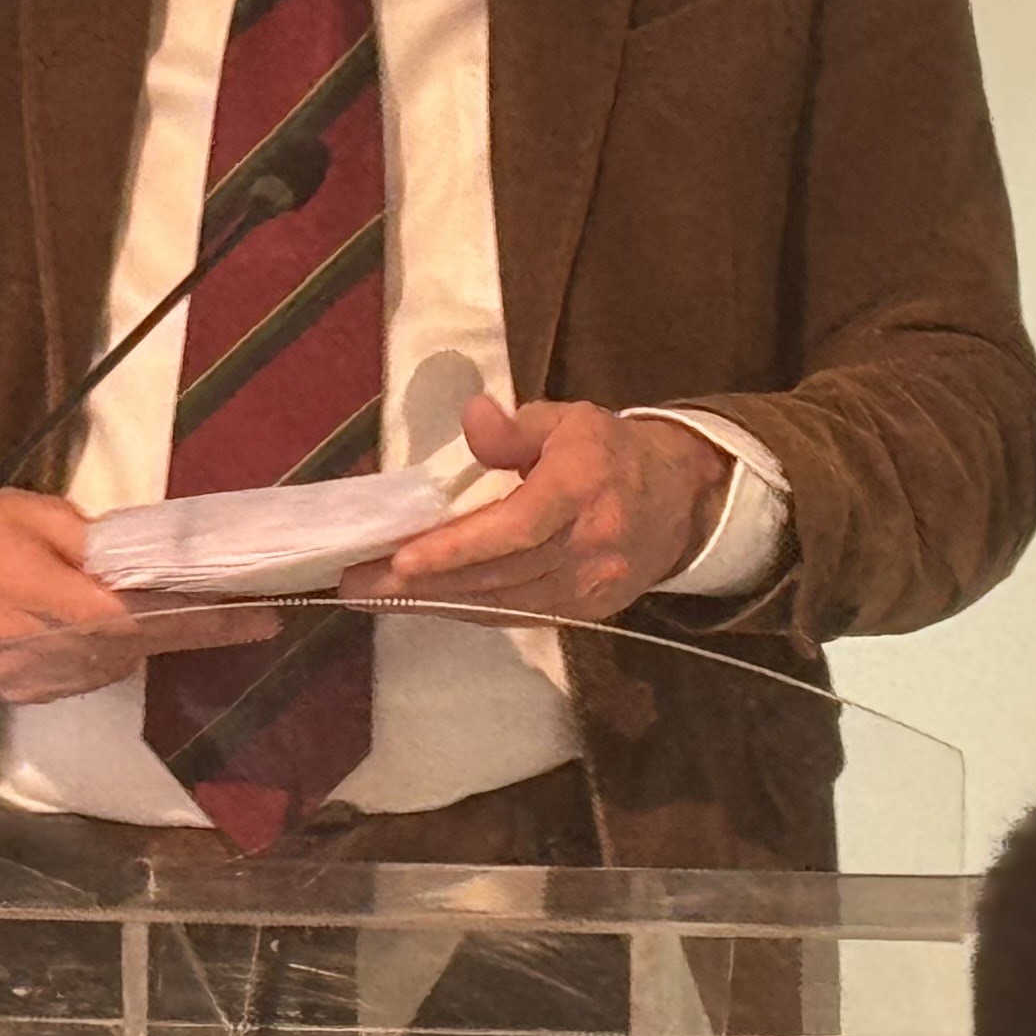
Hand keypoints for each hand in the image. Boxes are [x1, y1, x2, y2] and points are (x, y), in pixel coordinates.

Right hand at [0, 483, 274, 703]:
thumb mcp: (41, 516)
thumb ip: (100, 544)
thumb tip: (156, 562)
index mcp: (43, 597)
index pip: (140, 618)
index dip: (203, 621)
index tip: (260, 617)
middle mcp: (40, 650)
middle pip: (134, 647)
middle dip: (182, 626)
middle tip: (233, 605)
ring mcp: (30, 680)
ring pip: (114, 666)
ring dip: (140, 638)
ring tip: (159, 607)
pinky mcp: (23, 694)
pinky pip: (85, 677)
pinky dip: (104, 654)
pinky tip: (99, 627)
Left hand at [344, 395, 726, 621]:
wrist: (681, 500)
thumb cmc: (609, 452)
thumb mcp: (568, 419)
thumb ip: (516, 426)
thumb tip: (473, 419)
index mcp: (582, 487)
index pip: (515, 527)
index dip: (457, 548)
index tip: (401, 558)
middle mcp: (589, 545)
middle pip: (498, 574)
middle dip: (423, 583)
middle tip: (354, 582)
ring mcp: (590, 587)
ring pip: (502, 603)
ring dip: (435, 602)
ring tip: (374, 595)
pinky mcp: (587, 613)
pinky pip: (518, 616)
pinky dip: (468, 611)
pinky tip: (426, 603)